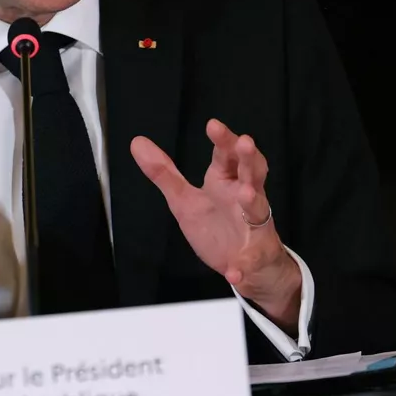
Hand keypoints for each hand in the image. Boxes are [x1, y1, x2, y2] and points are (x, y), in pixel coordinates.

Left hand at [130, 119, 300, 329]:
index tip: (213, 124)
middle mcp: (245, 198)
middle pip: (252, 172)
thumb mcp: (184, 200)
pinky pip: (251, 261)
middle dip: (249, 158)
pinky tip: (235, 270)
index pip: (226, 156)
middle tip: (245, 142)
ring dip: (253, 201)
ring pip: (259, 209)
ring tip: (247, 193)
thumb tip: (137, 142)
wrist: (246, 266)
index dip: (223, 140)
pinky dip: (243, 266)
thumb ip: (164, 173)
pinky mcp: (256, 256)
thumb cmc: (217, 225)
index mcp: (226, 182)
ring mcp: (254, 226)